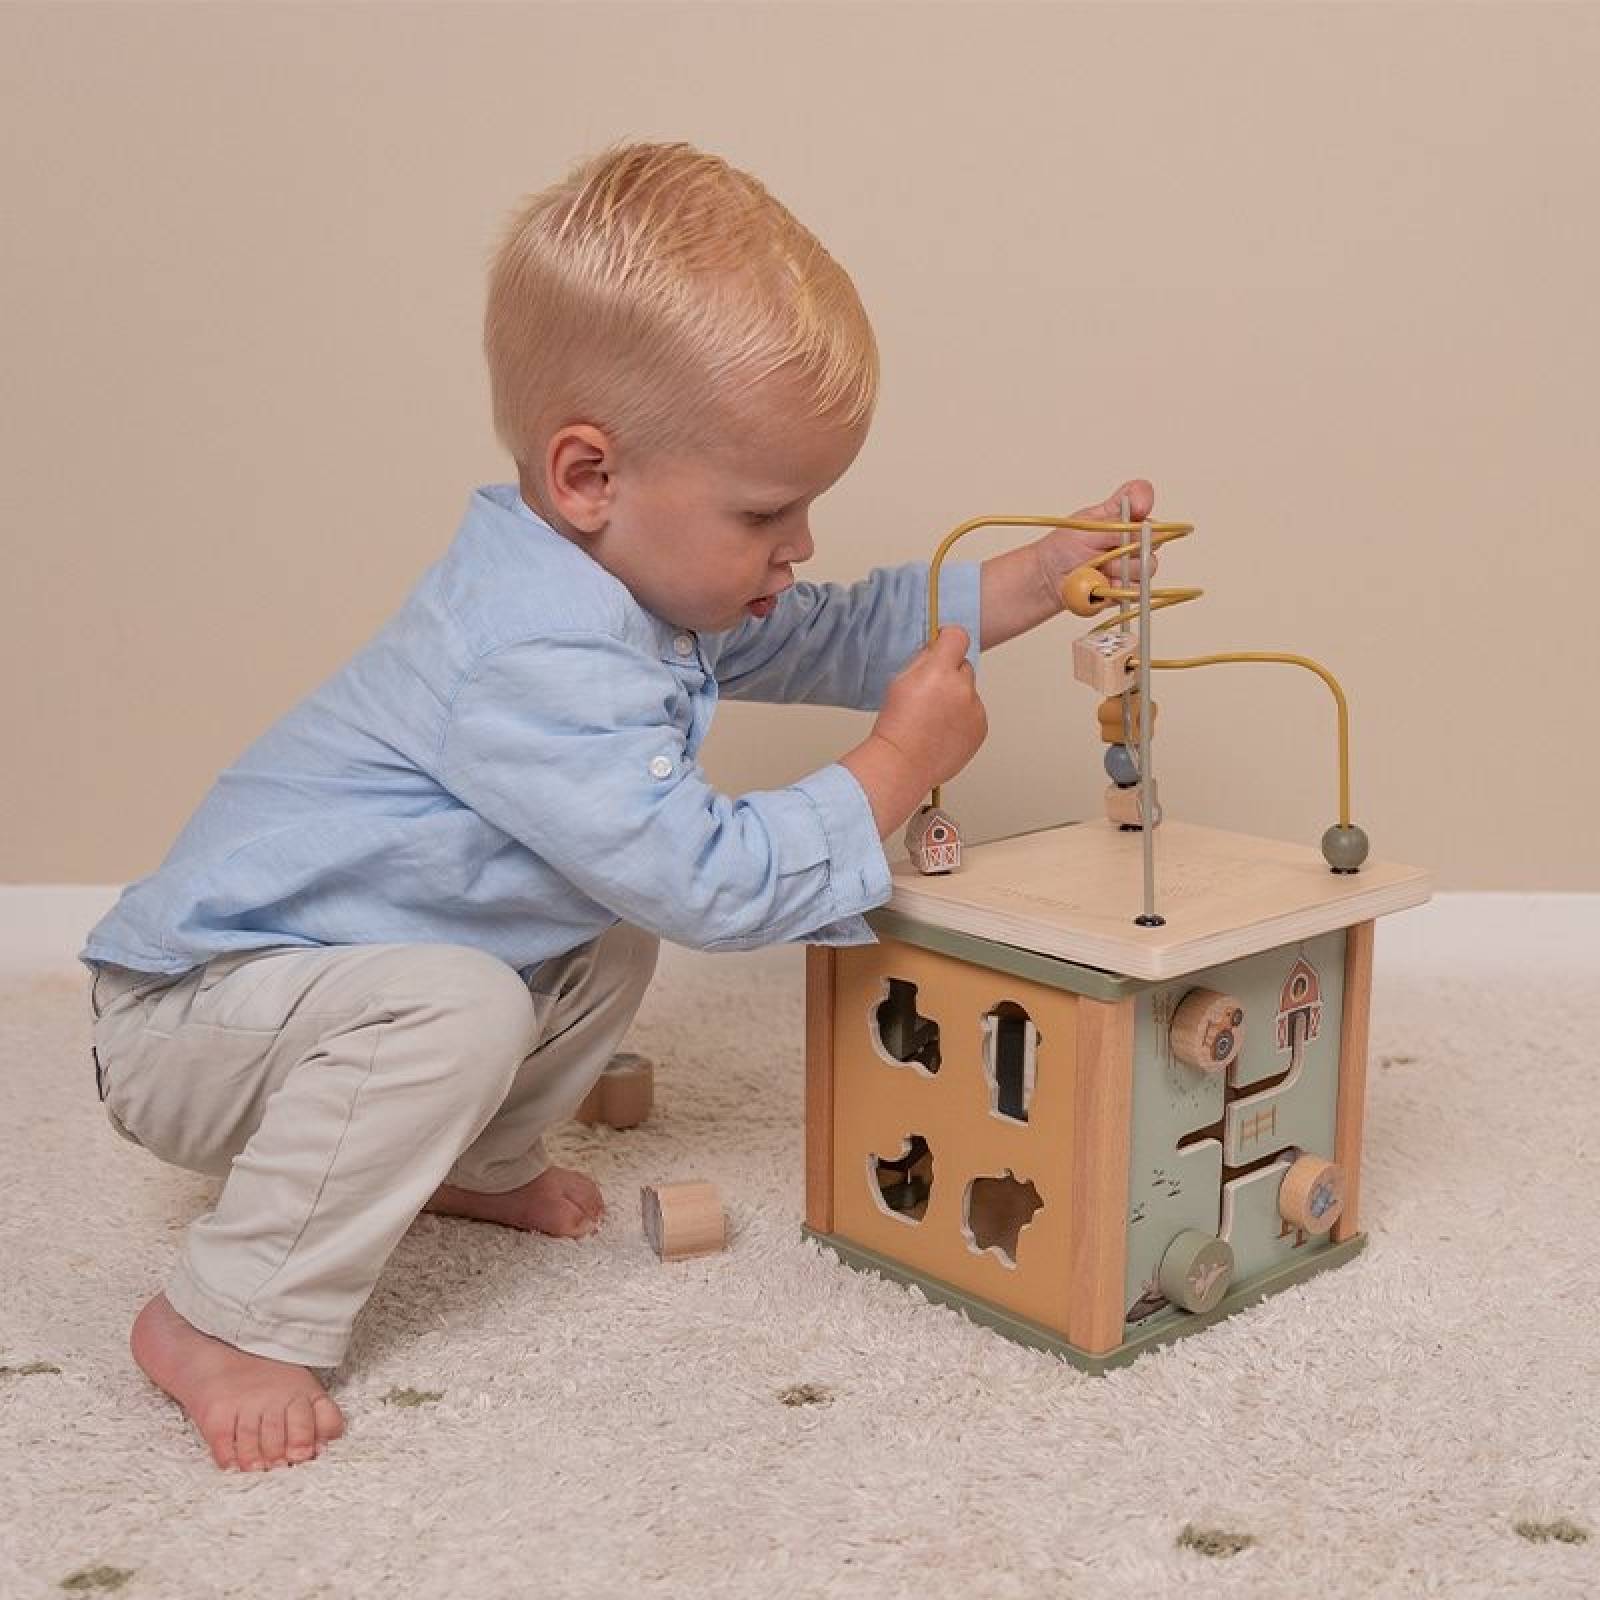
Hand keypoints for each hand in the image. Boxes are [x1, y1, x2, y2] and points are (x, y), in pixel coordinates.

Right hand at [873, 625, 986, 789]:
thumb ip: (922, 660)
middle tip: (929, 694)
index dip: (948, 640)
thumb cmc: (896, 727)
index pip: (958, 637)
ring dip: (956, 699)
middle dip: (950, 674)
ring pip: (969, 693)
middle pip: (963, 666)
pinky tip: (942, 731)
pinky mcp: (981, 728)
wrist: (903, 763)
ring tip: (933, 719)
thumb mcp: (899, 681)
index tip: (942, 647)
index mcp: (939, 671)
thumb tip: (937, 649)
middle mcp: (962, 688)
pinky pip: (974, 714)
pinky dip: (962, 719)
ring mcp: (975, 709)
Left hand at [1037, 478, 1157, 596]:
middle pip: (1153, 537)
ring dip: (1120, 569)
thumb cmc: (1063, 548)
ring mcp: (1134, 562)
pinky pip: (1136, 589)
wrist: (1049, 579)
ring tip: (1098, 569)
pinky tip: (1102, 585)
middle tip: (1104, 551)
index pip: (1141, 495)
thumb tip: (1139, 523)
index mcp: (1121, 514)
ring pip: (1147, 566)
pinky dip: (1118, 589)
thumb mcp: (1083, 528)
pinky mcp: (1130, 587)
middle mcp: (1133, 536)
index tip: (1138, 509)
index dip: (1143, 500)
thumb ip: (1114, 524)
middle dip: (1130, 545)